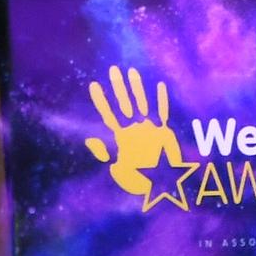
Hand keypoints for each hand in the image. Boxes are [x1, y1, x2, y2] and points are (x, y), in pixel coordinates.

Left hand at [83, 64, 188, 198]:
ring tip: (131, 71)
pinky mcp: (164, 132)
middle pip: (125, 103)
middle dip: (119, 87)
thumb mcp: (120, 170)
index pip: (109, 115)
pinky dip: (162, 100)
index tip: (93, 85)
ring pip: (142, 103)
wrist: (163, 187)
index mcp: (123, 138)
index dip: (101, 100)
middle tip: (113, 69)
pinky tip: (160, 86)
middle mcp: (135, 129)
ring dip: (137, 87)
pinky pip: (163, 112)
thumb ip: (106, 154)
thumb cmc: (142, 181)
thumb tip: (91, 141)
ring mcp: (150, 129)